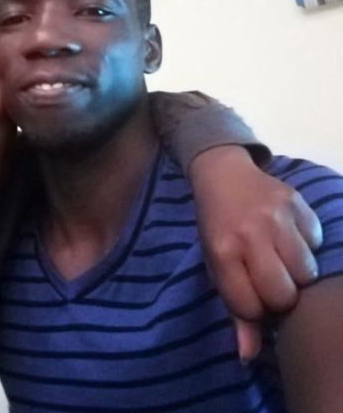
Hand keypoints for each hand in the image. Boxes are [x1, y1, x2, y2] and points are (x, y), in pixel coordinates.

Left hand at [189, 146, 321, 361]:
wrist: (223, 174)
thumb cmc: (217, 226)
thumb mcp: (214, 263)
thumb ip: (234, 308)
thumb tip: (248, 356)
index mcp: (222, 250)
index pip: (251, 307)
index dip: (254, 308)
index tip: (250, 294)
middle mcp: (251, 233)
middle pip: (284, 294)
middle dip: (280, 296)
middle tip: (269, 279)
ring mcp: (277, 216)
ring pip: (307, 272)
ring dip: (297, 273)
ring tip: (280, 259)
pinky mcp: (298, 203)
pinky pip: (317, 243)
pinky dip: (307, 246)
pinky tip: (288, 237)